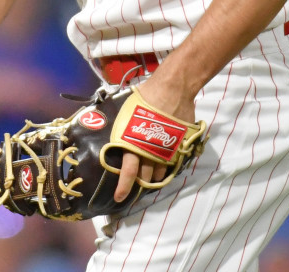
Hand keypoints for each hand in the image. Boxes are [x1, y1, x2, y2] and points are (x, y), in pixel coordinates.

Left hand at [113, 76, 197, 201]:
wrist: (172, 89)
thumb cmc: (145, 97)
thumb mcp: (126, 112)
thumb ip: (121, 127)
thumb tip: (108, 128)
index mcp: (134, 143)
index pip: (128, 172)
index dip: (123, 187)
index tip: (119, 198)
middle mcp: (150, 151)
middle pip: (145, 176)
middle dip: (140, 182)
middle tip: (136, 184)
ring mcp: (167, 150)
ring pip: (159, 171)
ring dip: (154, 175)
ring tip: (150, 175)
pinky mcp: (179, 146)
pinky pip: (172, 162)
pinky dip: (166, 165)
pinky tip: (163, 163)